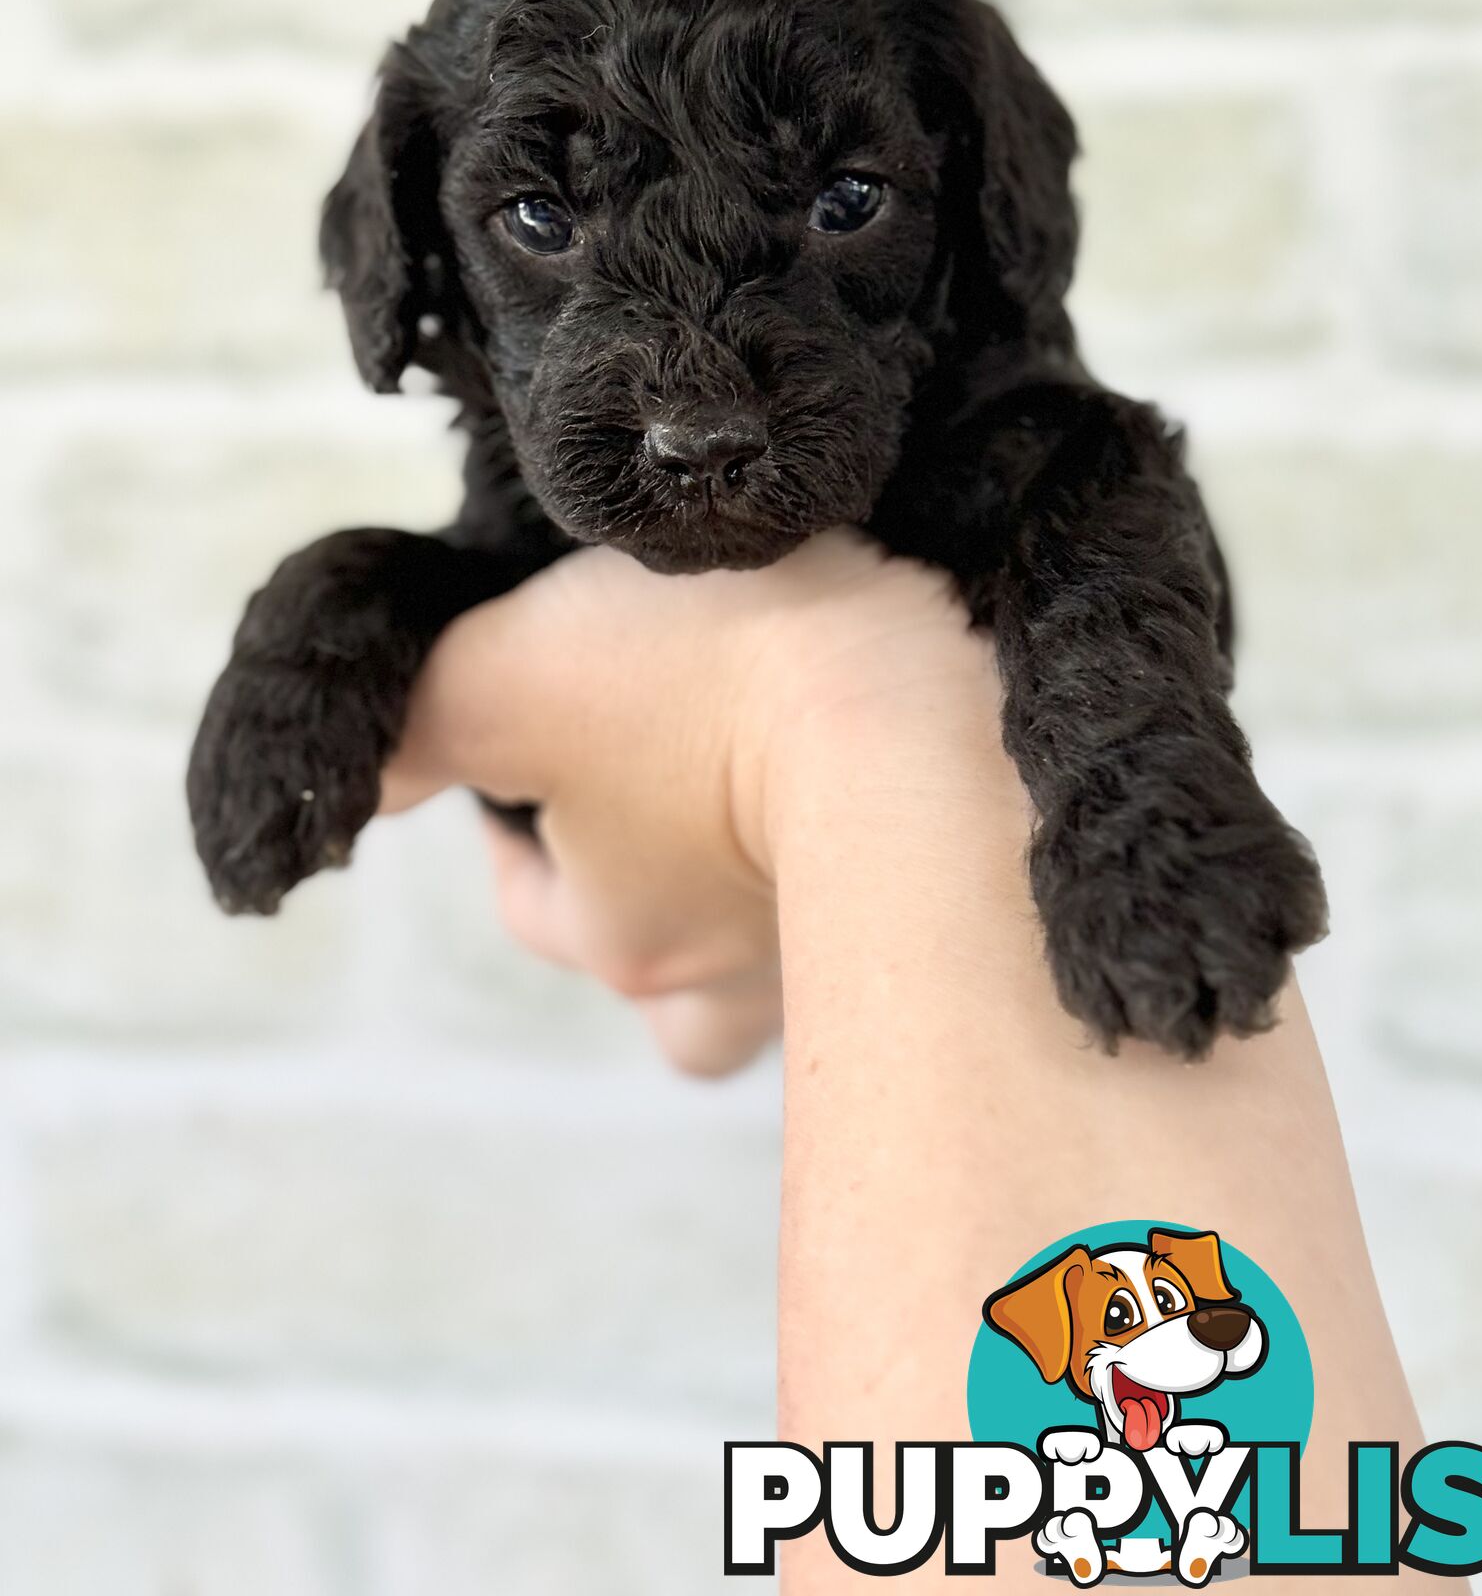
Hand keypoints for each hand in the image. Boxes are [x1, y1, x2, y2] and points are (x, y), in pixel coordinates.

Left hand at [378, 530, 993, 1075]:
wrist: (937, 696)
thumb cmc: (718, 678)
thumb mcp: (513, 672)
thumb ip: (411, 725)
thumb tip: (346, 788)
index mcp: (622, 936)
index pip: (533, 893)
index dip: (520, 807)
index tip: (552, 720)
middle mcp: (732, 989)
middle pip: (658, 950)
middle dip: (650, 871)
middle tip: (680, 750)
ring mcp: (851, 967)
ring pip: (776, 959)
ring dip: (767, 889)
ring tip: (795, 782)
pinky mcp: (953, 923)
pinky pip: (881, 914)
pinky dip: (867, 864)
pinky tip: (884, 778)